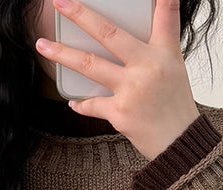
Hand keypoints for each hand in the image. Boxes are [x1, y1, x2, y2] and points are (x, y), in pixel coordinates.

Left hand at [35, 0, 200, 160]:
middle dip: (81, 15)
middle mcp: (146, 68)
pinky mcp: (120, 113)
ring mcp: (131, 90)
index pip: (163, 15)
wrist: (180, 142)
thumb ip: (161, 39)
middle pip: (108, 34)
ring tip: (42, 45)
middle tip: (59, 2)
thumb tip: (145, 19)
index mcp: (162, 53)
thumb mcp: (174, 66)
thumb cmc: (175, 104)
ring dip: (62, 54)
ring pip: (90, 65)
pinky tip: (73, 102)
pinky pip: (92, 104)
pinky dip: (82, 103)